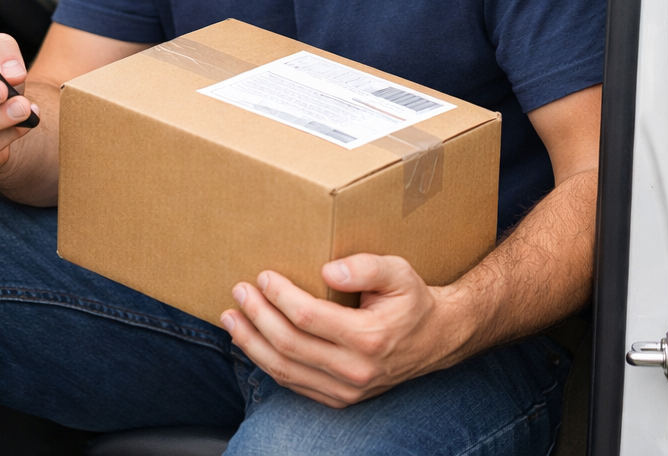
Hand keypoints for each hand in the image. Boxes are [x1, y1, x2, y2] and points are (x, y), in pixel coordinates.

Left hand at [220, 254, 461, 407]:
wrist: (436, 339)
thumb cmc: (412, 300)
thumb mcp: (398, 272)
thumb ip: (365, 267)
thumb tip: (328, 271)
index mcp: (369, 338)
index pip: (308, 317)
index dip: (280, 296)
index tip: (263, 275)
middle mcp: (356, 370)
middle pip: (290, 345)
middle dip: (257, 316)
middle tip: (239, 291)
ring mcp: (346, 391)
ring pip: (286, 370)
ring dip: (252, 343)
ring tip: (230, 318)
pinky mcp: (339, 399)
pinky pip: (294, 383)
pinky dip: (266, 362)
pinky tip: (250, 341)